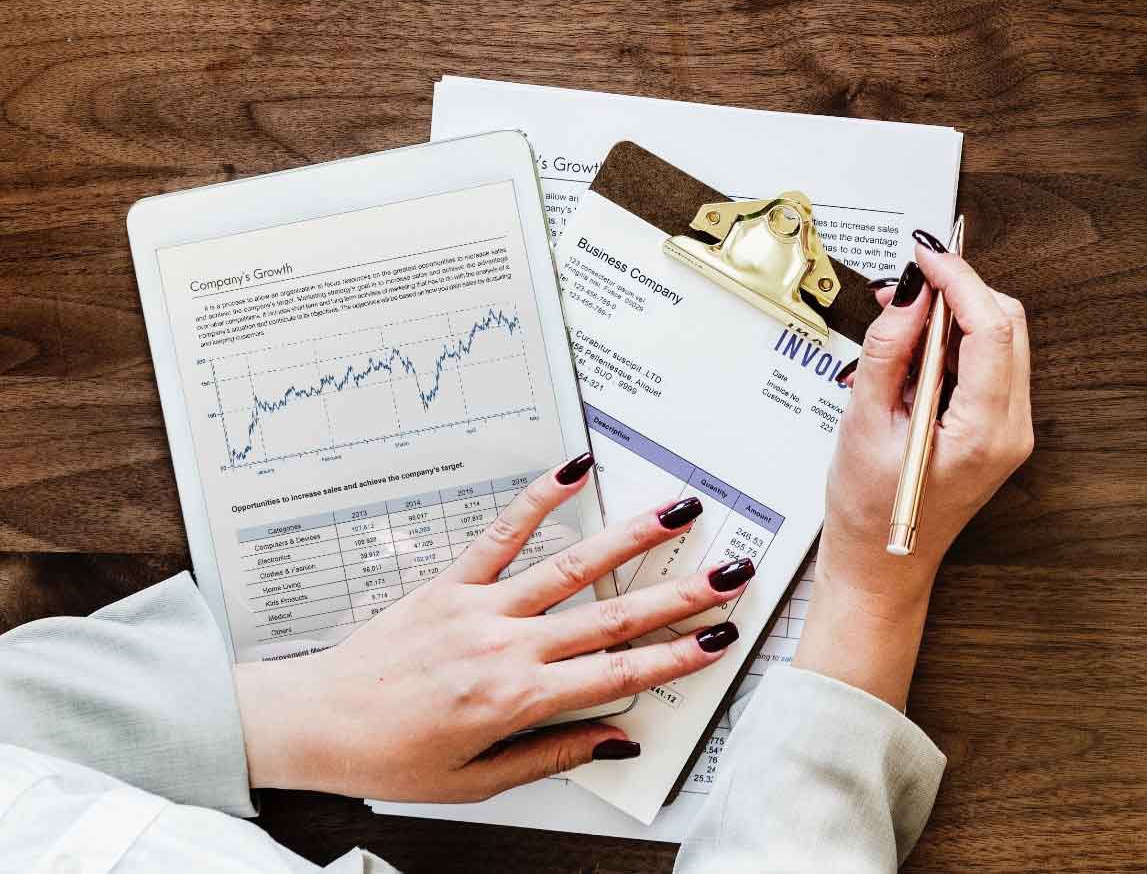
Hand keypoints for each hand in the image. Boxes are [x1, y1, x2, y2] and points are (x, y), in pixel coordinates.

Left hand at [233, 460, 748, 800]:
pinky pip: (502, 534)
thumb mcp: (475, 781)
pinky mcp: (451, 582)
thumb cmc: (390, 758)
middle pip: (611, 617)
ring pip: (572, 567)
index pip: (616, 675)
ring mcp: (481, 608)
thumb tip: (615, 739)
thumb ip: (551, 755)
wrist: (314, 724)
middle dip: (679, 594)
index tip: (717, 639)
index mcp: (516, 700)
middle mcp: (506, 647)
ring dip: (632, 538)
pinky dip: (540, 497)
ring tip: (678, 513)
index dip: (674, 656)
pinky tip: (575, 469)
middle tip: (729, 574)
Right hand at [791, 240, 1035, 707]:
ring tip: (901, 322)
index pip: (991, 328)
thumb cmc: (868, 513)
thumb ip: (889, 351)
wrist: (882, 566)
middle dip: (959, 292)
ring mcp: (1012, 429)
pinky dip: (956, 343)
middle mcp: (1012, 429)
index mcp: (984, 432)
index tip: (925, 255)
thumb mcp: (864, 424)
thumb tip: (911, 293)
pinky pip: (989, 363)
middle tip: (906, 285)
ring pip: (1001, 339)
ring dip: (955, 316)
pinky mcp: (999, 427)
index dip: (959, 280)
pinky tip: (916, 352)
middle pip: (1006, 325)